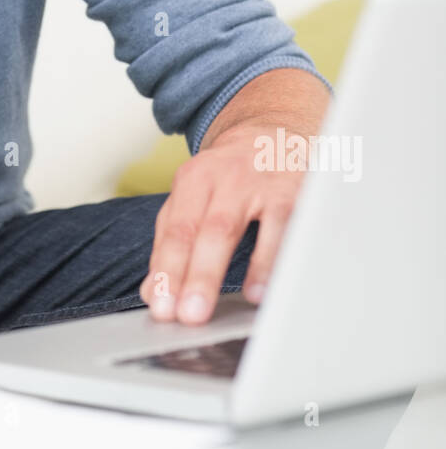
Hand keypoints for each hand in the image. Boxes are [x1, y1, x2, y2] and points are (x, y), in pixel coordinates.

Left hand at [138, 125, 304, 324]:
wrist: (274, 132)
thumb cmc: (230, 176)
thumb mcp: (196, 196)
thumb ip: (172, 240)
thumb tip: (153, 291)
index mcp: (193, 180)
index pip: (176, 231)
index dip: (167, 270)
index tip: (162, 307)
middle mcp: (224, 179)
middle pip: (206, 230)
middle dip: (195, 276)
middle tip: (187, 315)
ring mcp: (260, 183)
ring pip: (239, 227)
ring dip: (235, 268)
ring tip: (225, 305)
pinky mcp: (295, 191)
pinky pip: (284, 228)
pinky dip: (271, 261)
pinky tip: (262, 290)